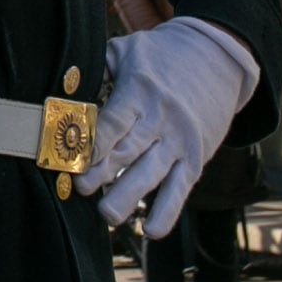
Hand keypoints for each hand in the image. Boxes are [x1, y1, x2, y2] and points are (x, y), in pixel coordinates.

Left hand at [74, 16, 258, 237]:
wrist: (216, 56)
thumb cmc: (161, 55)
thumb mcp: (127, 50)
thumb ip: (98, 68)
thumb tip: (65, 89)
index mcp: (140, 91)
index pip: (114, 121)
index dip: (93, 142)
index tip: (73, 159)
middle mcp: (161, 118)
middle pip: (128, 150)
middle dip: (102, 172)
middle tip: (80, 188)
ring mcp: (180, 140)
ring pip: (153, 173)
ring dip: (129, 196)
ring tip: (108, 215)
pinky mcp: (196, 157)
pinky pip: (181, 188)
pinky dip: (168, 211)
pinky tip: (152, 231)